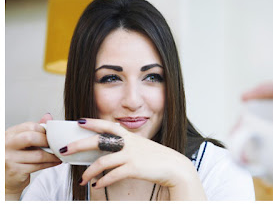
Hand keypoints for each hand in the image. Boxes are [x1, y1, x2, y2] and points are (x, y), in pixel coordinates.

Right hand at [5, 113, 61, 199]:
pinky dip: (50, 163)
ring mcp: (9, 159)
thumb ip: (34, 129)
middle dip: (47, 141)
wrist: (6, 179)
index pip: (29, 126)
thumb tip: (48, 116)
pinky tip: (55, 162)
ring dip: (53, 155)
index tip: (52, 134)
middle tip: (56, 144)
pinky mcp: (15, 171)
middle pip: (30, 138)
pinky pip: (38, 166)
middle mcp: (6, 145)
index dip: (44, 130)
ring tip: (59, 154)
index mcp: (8, 134)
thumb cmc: (15, 158)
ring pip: (38, 155)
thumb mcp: (22, 141)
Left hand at [60, 118, 205, 199]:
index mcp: (128, 136)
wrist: (173, 166)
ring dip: (89, 172)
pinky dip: (102, 181)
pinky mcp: (133, 168)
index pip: (107, 125)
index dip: (92, 122)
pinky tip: (97, 185)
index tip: (78, 121)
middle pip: (98, 141)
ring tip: (82, 179)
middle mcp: (127, 143)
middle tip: (64, 150)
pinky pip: (112, 175)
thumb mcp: (141, 146)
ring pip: (102, 162)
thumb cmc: (156, 157)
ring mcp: (130, 155)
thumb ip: (126, 145)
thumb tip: (108, 151)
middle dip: (78, 145)